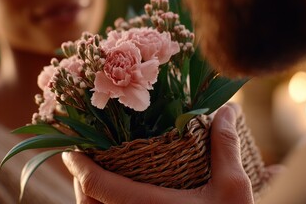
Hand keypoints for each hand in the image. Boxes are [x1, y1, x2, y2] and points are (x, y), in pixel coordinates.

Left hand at [62, 104, 253, 203]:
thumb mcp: (233, 188)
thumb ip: (224, 147)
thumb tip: (227, 110)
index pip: (96, 185)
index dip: (79, 166)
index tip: (72, 151)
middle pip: (88, 203)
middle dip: (80, 181)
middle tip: (84, 161)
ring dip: (91, 196)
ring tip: (97, 177)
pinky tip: (120, 198)